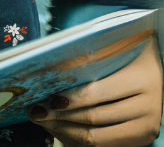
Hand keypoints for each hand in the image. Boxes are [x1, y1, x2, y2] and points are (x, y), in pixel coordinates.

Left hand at [28, 41, 161, 145]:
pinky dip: (75, 138)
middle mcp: (149, 106)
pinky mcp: (140, 139)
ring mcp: (146, 126)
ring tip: (42, 119)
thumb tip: (48, 71)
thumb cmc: (126, 56)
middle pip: (93, 118)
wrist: (152, 74)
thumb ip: (85, 59)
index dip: (69, 99)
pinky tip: (58, 127)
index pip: (97, 93)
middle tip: (35, 111)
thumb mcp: (112, 50)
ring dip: (62, 130)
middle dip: (58, 116)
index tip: (47, 98)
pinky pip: (101, 144)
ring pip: (95, 137)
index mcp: (142, 78)